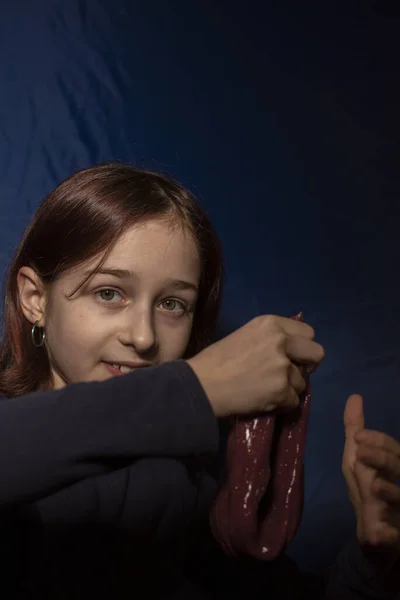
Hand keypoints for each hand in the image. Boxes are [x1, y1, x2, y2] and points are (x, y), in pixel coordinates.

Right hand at [187, 314, 324, 417]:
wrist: (201, 385)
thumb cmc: (216, 361)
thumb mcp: (245, 336)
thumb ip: (270, 339)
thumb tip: (291, 352)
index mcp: (270, 323)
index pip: (308, 332)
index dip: (302, 347)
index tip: (293, 356)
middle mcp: (281, 341)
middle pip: (317, 353)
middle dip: (308, 366)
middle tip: (292, 374)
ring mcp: (283, 367)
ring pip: (303, 382)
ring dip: (289, 389)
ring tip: (267, 390)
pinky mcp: (281, 390)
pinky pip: (293, 401)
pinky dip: (281, 404)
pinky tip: (264, 400)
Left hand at [342, 394, 399, 552]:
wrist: (375, 535)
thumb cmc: (367, 490)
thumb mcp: (356, 458)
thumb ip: (356, 429)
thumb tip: (354, 396)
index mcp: (393, 466)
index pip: (391, 449)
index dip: (378, 441)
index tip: (358, 434)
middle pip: (399, 468)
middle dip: (382, 459)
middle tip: (360, 451)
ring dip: (390, 492)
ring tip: (375, 484)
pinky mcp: (397, 536)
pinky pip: (396, 535)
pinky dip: (389, 532)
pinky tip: (380, 528)